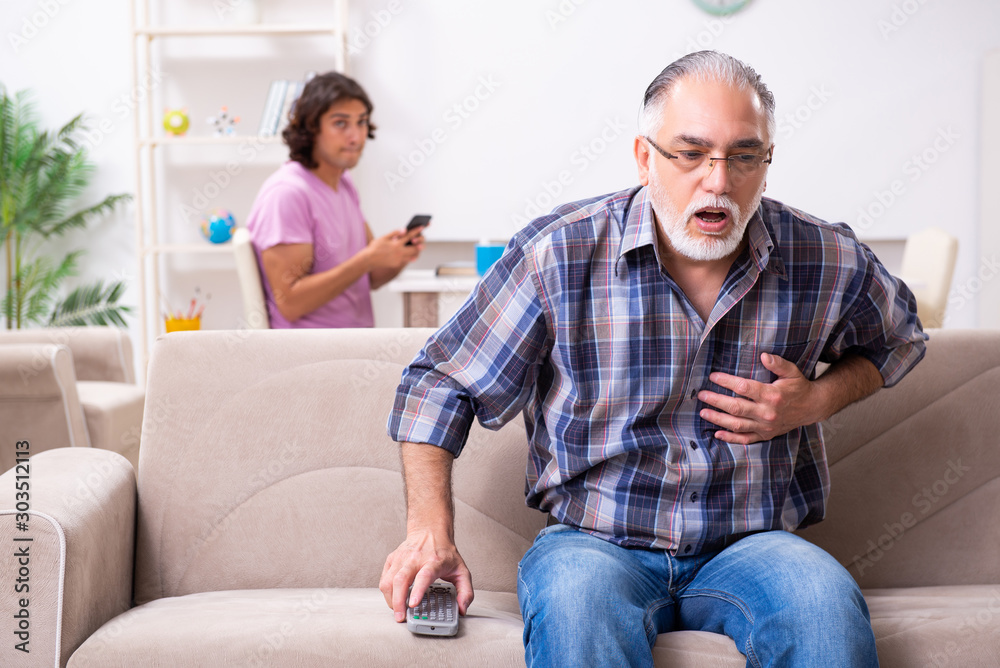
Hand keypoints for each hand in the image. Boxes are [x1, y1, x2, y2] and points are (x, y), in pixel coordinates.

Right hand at [365, 227, 423, 271]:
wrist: (368, 260)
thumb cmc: (374, 247)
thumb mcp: (384, 237)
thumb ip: (394, 233)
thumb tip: (404, 230)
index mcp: (396, 244)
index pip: (409, 236)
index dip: (417, 230)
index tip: (422, 227)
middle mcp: (399, 252)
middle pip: (415, 248)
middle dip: (419, 244)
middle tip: (422, 241)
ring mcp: (398, 259)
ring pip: (412, 255)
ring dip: (416, 251)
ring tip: (418, 248)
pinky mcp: (397, 264)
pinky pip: (406, 260)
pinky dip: (409, 256)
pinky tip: (410, 254)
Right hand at [379, 530, 473, 622]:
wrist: (430, 532)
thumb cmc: (444, 553)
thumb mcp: (462, 571)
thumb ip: (466, 591)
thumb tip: (462, 609)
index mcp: (434, 561)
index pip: (424, 576)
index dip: (418, 591)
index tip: (413, 604)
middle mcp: (415, 558)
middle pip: (401, 580)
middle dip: (398, 602)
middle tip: (401, 617)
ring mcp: (401, 558)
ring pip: (389, 580)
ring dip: (391, 599)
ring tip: (398, 611)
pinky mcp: (392, 559)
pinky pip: (384, 578)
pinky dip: (386, 592)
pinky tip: (393, 598)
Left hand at [697, 353, 823, 444]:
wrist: (812, 407)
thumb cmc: (799, 387)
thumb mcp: (792, 372)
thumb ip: (778, 363)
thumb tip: (764, 355)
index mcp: (772, 395)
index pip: (744, 388)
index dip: (727, 382)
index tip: (713, 376)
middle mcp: (767, 413)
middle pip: (736, 407)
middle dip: (716, 401)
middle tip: (701, 395)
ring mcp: (766, 426)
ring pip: (737, 425)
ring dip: (718, 419)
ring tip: (703, 412)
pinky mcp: (766, 435)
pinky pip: (746, 439)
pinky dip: (731, 438)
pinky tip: (717, 434)